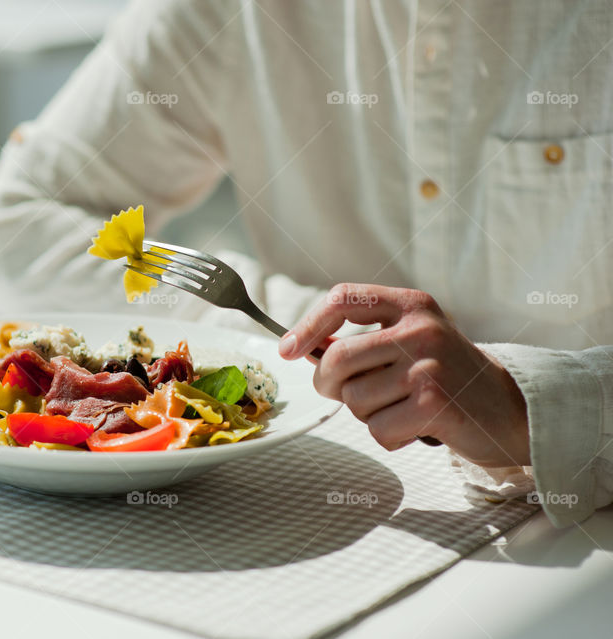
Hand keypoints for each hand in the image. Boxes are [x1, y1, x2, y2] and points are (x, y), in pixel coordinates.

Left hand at [279, 284, 530, 467]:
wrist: (512, 408)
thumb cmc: (446, 376)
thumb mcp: (410, 341)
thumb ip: (362, 340)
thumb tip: (299, 347)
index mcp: (411, 305)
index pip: (344, 298)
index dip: (307, 324)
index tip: (286, 349)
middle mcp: (420, 330)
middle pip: (338, 358)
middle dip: (328, 384)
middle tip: (343, 394)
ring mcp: (428, 366)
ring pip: (354, 400)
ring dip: (366, 414)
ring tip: (399, 407)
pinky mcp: (435, 404)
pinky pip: (377, 429)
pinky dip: (388, 436)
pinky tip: (415, 426)